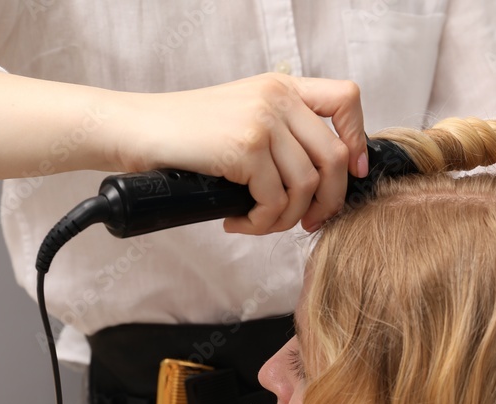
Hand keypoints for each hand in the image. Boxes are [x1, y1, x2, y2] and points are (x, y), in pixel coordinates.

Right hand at [110, 73, 367, 234]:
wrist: (136, 129)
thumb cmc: (184, 134)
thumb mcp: (241, 117)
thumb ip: (281, 133)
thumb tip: (320, 181)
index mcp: (281, 87)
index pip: (346, 98)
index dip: (358, 139)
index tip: (354, 172)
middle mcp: (278, 97)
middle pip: (335, 157)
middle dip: (329, 200)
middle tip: (308, 222)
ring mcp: (263, 121)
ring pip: (307, 186)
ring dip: (285, 219)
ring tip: (259, 224)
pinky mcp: (246, 148)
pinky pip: (274, 200)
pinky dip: (260, 223)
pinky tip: (237, 222)